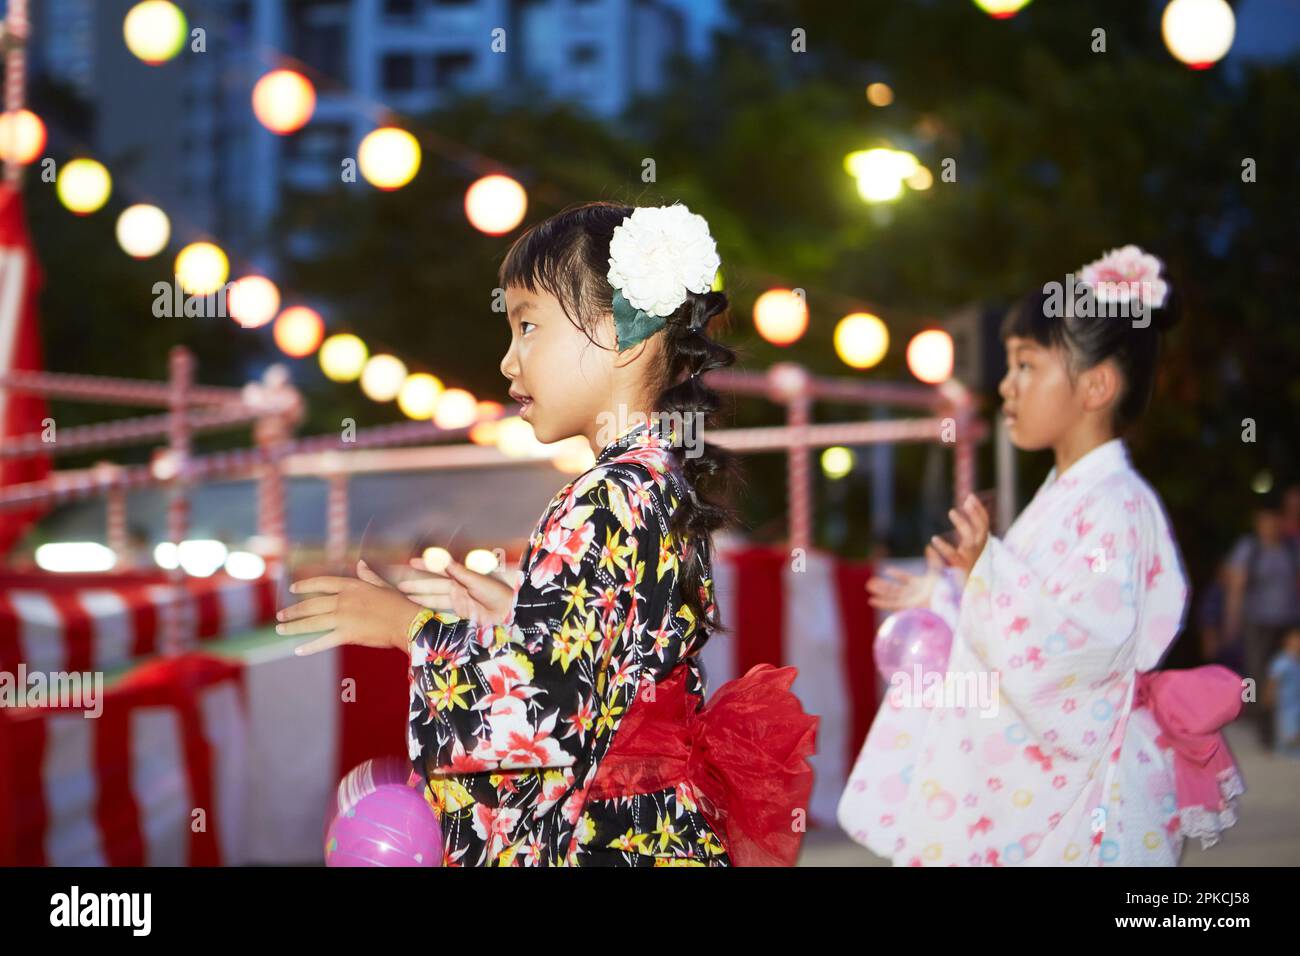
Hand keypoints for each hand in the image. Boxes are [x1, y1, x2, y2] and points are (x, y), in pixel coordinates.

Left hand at [278, 560, 424, 655]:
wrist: (407, 622)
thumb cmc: (398, 604)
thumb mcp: (382, 585)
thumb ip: (368, 575)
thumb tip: (360, 564)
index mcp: (352, 586)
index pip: (322, 583)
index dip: (305, 586)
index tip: (293, 589)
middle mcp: (343, 600)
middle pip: (312, 604)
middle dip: (294, 610)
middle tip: (280, 615)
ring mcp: (343, 617)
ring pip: (312, 622)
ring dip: (294, 626)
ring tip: (281, 629)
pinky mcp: (347, 634)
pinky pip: (324, 640)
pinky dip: (310, 646)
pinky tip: (298, 650)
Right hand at [397, 555, 514, 626]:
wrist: (509, 612)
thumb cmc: (497, 593)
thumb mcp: (476, 580)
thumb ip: (458, 571)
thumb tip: (442, 560)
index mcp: (463, 576)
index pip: (440, 570)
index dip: (426, 566)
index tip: (411, 563)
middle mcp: (459, 587)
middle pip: (434, 586)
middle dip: (417, 585)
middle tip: (399, 586)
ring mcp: (459, 600)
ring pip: (435, 598)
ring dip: (420, 598)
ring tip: (404, 597)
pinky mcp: (460, 613)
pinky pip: (442, 610)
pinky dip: (431, 610)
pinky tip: (419, 610)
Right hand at [866, 545, 943, 611]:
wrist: (944, 600)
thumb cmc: (943, 587)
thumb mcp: (937, 570)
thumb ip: (932, 559)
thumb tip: (928, 547)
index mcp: (918, 584)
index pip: (904, 578)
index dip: (896, 574)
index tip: (887, 570)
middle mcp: (911, 593)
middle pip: (894, 589)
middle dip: (883, 585)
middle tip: (871, 582)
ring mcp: (908, 600)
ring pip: (890, 596)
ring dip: (880, 592)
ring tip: (869, 587)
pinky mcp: (905, 607)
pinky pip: (890, 605)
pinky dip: (881, 603)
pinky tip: (872, 600)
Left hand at [930, 493, 989, 575]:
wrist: (970, 596)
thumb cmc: (968, 572)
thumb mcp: (969, 551)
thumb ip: (967, 535)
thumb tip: (961, 514)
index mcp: (981, 546)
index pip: (984, 526)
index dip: (979, 512)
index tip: (970, 498)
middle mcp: (979, 552)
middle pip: (981, 530)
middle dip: (975, 514)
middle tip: (966, 500)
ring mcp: (970, 561)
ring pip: (969, 540)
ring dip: (962, 524)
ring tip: (951, 511)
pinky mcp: (960, 571)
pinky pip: (953, 557)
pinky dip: (944, 548)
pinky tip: (933, 540)